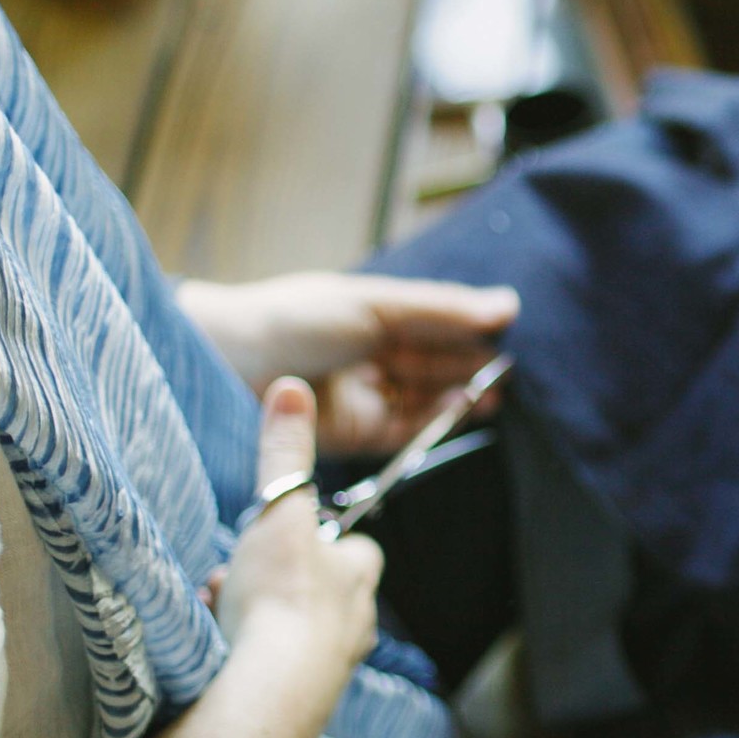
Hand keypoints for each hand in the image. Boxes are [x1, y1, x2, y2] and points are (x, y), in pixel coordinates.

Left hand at [178, 272, 517, 458]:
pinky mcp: (351, 433)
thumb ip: (441, 310)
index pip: (434, 321)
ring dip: (459, 397)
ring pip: (423, 397)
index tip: (514, 331)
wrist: (222, 365)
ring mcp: (360, 393)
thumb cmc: (292, 319)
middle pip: (432, 361)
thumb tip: (508, 305)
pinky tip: (462, 413)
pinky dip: (434, 423)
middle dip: (472, 365)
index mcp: (371, 313)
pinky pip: (402, 430)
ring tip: (496, 396)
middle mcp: (368, 353)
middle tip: (516, 371)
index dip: (471, 327)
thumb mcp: (373, 304)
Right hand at [212, 380, 383, 669]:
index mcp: (361, 574)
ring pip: (287, 627)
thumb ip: (285, 452)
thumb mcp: (281, 510)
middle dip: (270, 579)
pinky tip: (218, 649)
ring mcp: (329, 665)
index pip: (351, 546)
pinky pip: (270, 666)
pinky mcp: (299, 700)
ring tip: (220, 610)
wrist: (268, 691)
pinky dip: (244, 652)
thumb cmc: (282, 596)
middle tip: (236, 576)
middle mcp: (356, 622)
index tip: (276, 535)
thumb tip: (293, 387)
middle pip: (313, 588)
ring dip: (250, 614)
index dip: (312, 537)